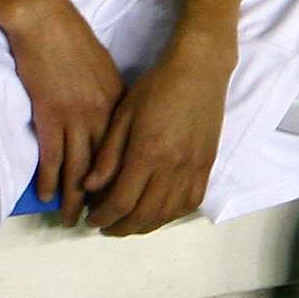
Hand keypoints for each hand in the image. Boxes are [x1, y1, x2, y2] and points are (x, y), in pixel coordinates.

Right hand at [0, 0, 125, 220]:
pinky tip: (48, 196)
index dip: (123, 178)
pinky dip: (51, 180)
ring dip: (75, 198)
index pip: (126, 151)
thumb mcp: (103, 73)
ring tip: (71, 220)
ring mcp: (78, 115)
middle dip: (104, 198)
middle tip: (100, 221)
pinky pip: (53, 156)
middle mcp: (104, 114)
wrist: (46, 22)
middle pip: (107, 166)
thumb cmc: (72, 44)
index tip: (121, 199)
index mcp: (119, 103)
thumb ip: (108, 102)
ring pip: (80, 168)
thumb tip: (109, 127)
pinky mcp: (50, 114)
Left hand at [82, 36, 232, 235]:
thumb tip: (90, 186)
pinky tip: (160, 211)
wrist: (199, 70)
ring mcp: (195, 167)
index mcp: (148, 152)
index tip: (90, 218)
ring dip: (145, 225)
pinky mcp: (208, 163)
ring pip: (169, 212)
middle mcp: (174, 166)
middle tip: (105, 226)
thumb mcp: (122, 116)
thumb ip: (108, 155)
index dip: (102, 217)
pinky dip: (173, 213)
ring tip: (129, 222)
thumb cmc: (156, 87)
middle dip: (121, 227)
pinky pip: (192, 201)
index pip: (121, 201)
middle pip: (145, 214)